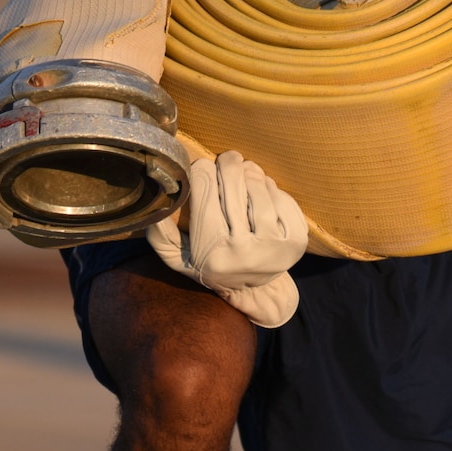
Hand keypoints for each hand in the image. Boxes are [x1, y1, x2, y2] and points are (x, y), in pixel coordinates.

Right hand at [146, 150, 307, 327]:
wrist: (251, 291)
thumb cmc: (210, 264)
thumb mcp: (177, 257)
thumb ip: (160, 234)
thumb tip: (154, 205)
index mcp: (212, 253)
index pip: (203, 193)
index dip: (201, 170)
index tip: (201, 166)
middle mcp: (244, 252)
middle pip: (234, 185)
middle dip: (228, 164)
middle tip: (227, 158)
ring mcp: (274, 248)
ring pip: (260, 189)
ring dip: (252, 173)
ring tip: (244, 172)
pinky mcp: (296, 243)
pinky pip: (283, 199)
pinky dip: (272, 188)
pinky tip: (262, 191)